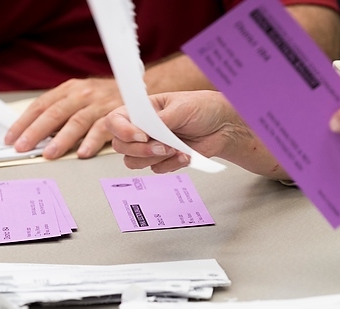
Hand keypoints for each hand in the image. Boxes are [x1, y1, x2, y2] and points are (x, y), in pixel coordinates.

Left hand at [4, 78, 121, 158]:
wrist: (137, 88)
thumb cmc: (104, 97)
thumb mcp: (78, 97)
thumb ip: (59, 113)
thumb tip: (35, 134)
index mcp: (68, 90)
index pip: (40, 106)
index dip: (24, 122)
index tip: (12, 138)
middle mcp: (81, 95)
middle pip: (54, 113)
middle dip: (35, 132)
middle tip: (23, 147)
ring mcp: (98, 104)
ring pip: (76, 121)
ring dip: (61, 139)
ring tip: (49, 153)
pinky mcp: (115, 115)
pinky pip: (102, 129)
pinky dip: (92, 141)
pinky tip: (82, 153)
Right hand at [106, 90, 285, 177]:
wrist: (224, 126)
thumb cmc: (203, 108)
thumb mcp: (181, 108)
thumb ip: (160, 121)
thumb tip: (146, 132)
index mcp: (141, 110)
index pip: (115, 120)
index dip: (122, 130)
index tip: (141, 136)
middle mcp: (142, 129)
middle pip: (120, 146)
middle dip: (140, 150)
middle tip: (162, 146)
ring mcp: (151, 146)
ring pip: (134, 162)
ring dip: (155, 158)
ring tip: (176, 149)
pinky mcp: (163, 160)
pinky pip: (156, 170)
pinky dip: (171, 164)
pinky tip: (185, 154)